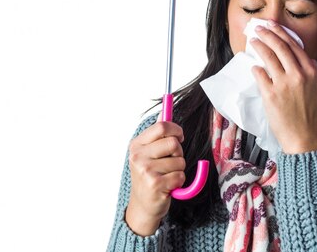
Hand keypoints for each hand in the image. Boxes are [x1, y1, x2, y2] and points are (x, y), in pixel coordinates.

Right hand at [125, 121, 185, 235]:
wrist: (143, 205)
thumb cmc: (149, 176)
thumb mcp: (148, 153)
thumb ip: (156, 134)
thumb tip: (164, 112)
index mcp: (137, 145)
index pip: (162, 126)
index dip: (176, 130)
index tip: (180, 136)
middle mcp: (138, 156)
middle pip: (174, 143)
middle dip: (179, 153)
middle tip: (171, 161)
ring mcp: (145, 170)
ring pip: (179, 161)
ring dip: (179, 169)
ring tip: (167, 175)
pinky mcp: (155, 184)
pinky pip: (180, 176)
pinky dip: (178, 182)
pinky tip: (168, 186)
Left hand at [250, 21, 316, 153]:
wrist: (303, 136)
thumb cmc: (311, 114)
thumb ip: (312, 71)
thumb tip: (302, 56)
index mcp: (311, 71)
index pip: (294, 45)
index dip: (282, 33)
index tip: (273, 26)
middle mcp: (298, 75)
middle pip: (280, 47)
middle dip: (268, 34)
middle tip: (259, 28)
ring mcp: (283, 84)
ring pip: (268, 57)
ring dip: (259, 45)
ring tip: (254, 40)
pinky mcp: (270, 94)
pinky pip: (260, 74)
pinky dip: (256, 68)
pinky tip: (253, 65)